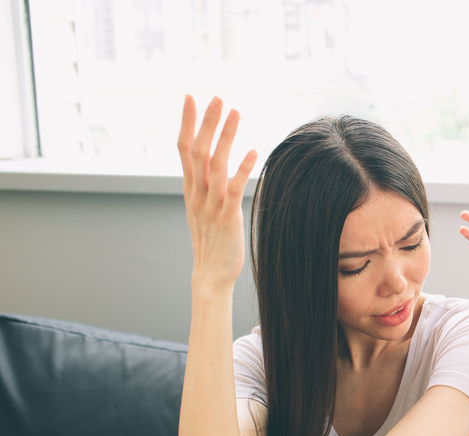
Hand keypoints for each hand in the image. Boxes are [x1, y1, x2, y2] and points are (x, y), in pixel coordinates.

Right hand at [178, 95, 257, 291]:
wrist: (210, 273)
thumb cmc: (211, 240)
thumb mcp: (203, 207)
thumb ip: (205, 184)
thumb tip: (211, 162)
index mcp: (190, 188)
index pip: (184, 148)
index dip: (187, 122)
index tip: (189, 97)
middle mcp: (197, 192)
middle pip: (198, 150)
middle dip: (207, 122)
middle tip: (216, 96)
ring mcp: (210, 204)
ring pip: (215, 164)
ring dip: (225, 137)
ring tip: (236, 112)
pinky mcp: (227, 216)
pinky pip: (233, 189)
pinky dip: (242, 169)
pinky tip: (252, 151)